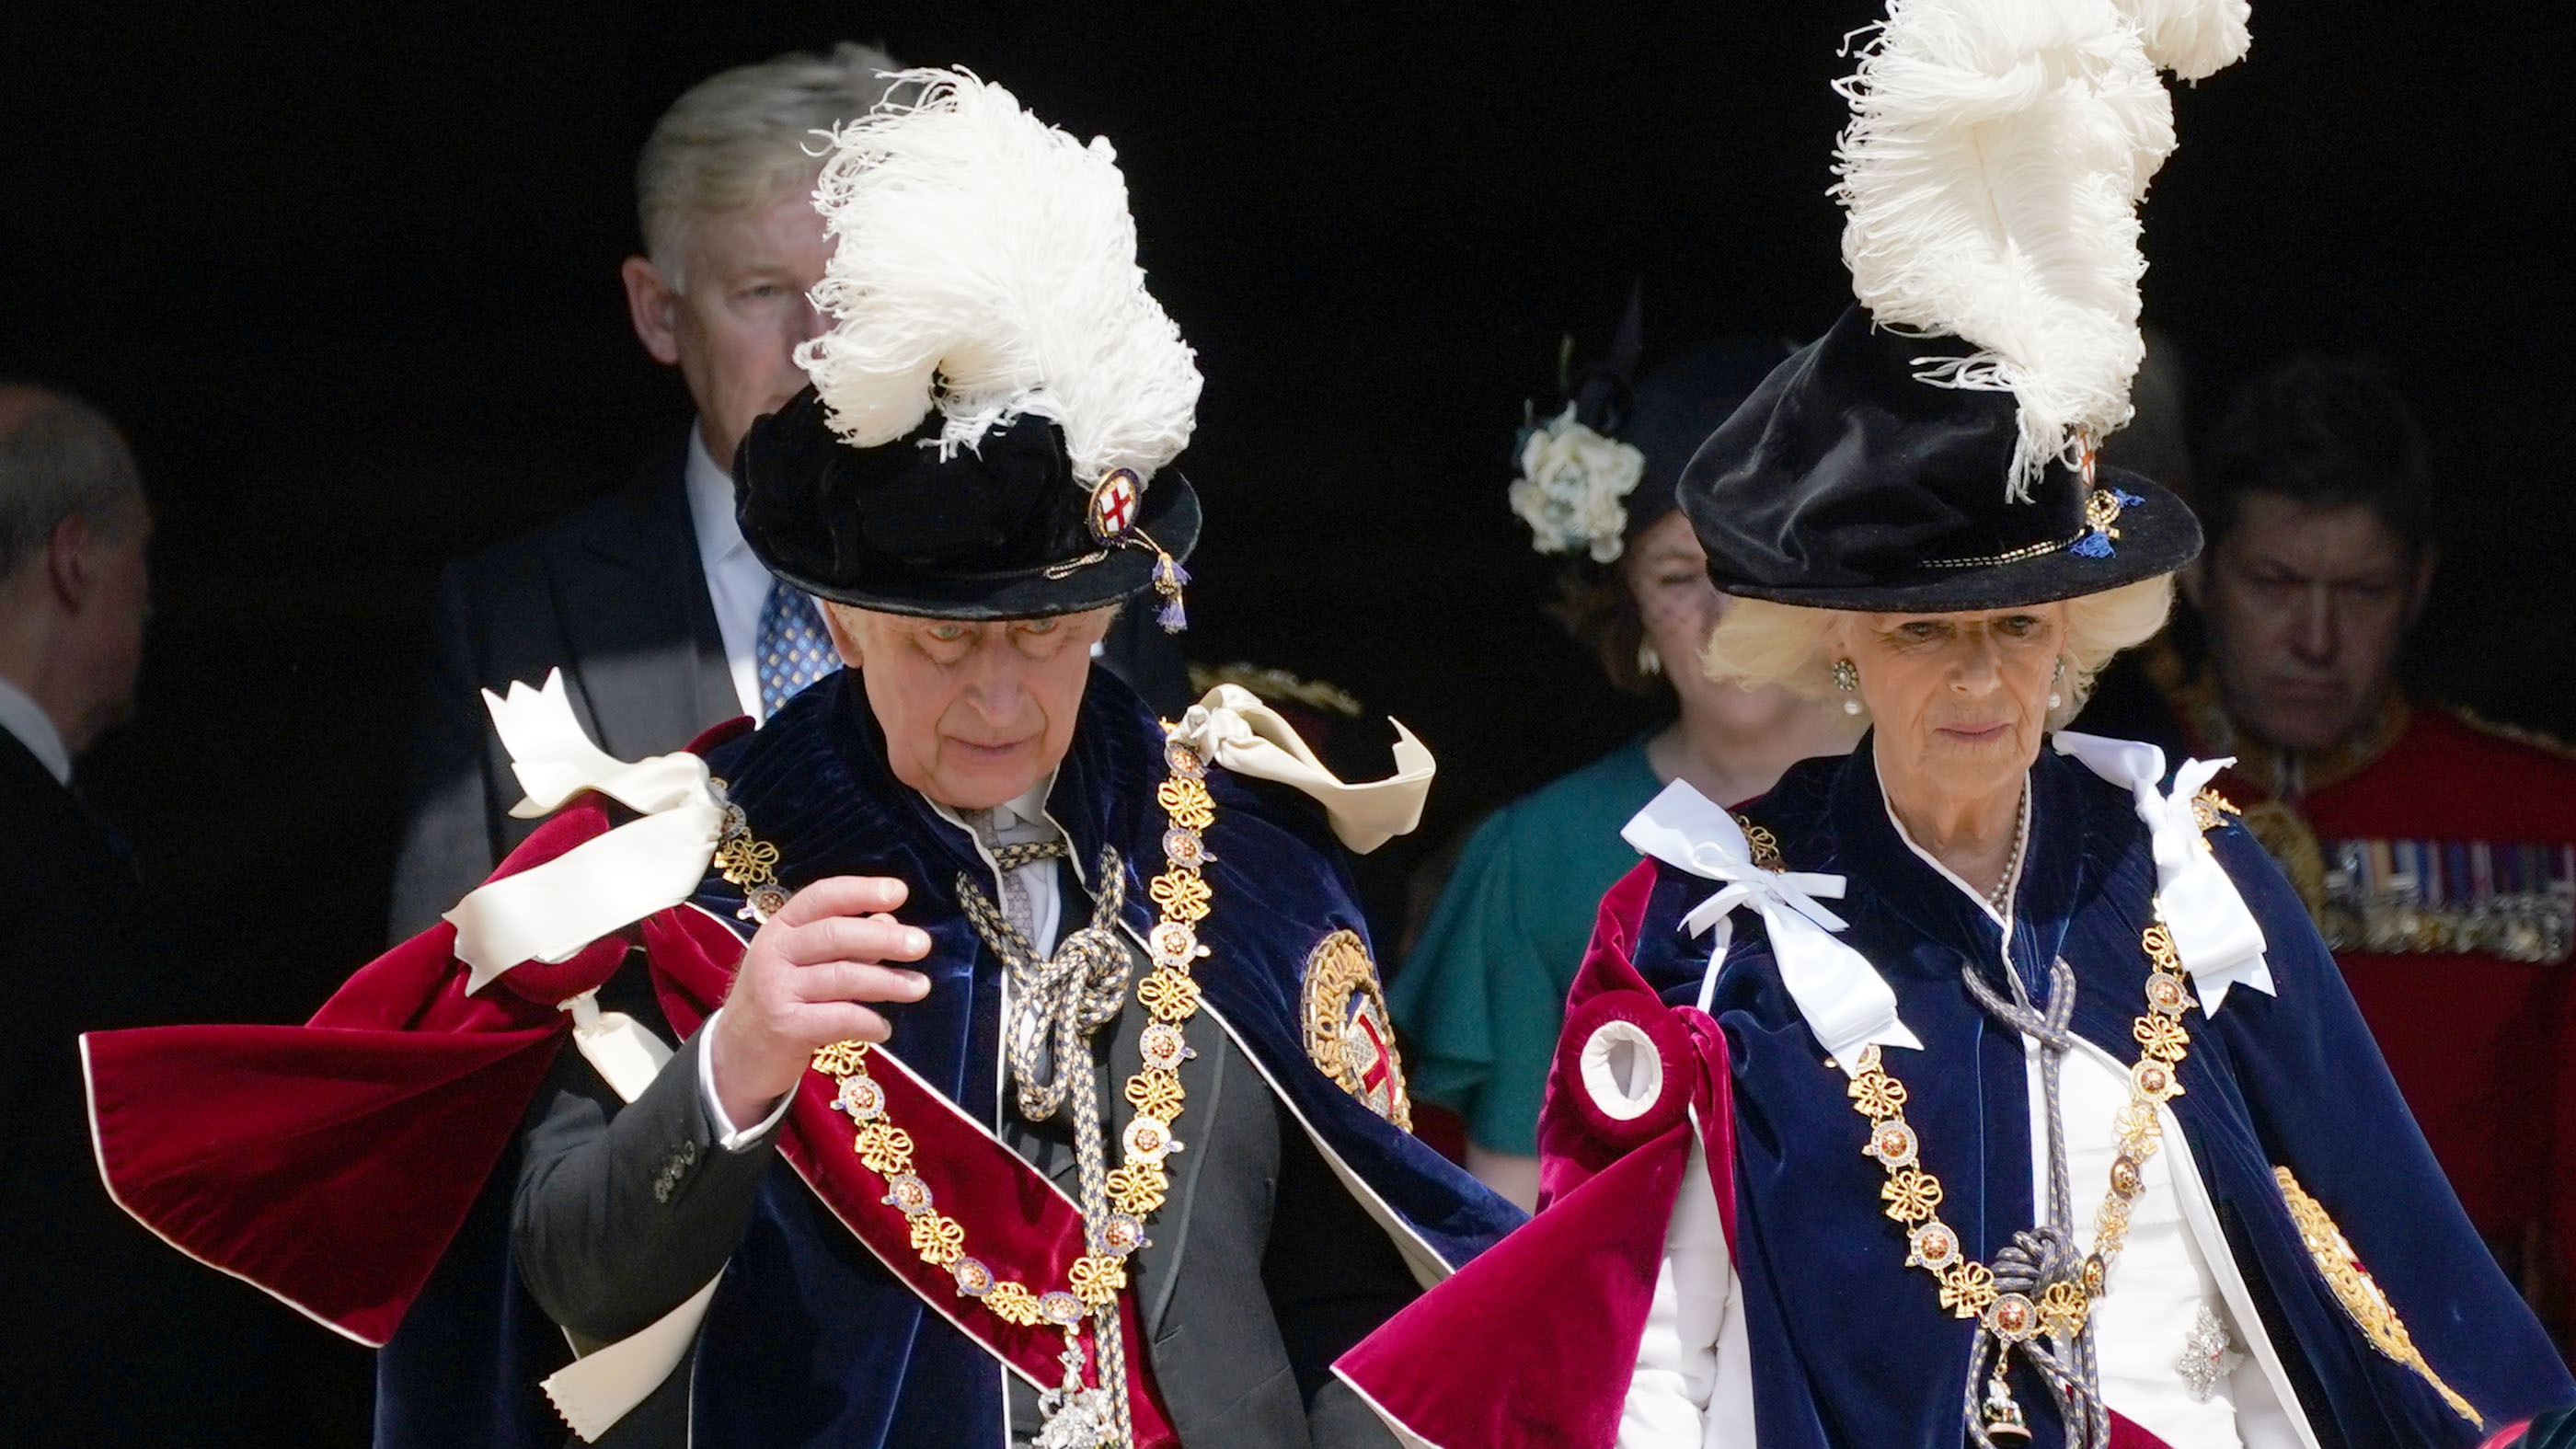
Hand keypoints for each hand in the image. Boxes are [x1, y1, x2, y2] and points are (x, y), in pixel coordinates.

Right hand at [708, 875, 932, 1129]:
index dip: (861, 891)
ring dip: (888, 982)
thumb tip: (890, 922)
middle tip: (922, 945)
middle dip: (883, 939)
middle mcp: (774, 952)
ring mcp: (776, 990)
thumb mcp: (804, 963)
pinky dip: (869, 1022)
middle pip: (835, 934)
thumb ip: (846, 943)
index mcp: (780, 928)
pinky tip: (884, 1028)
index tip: (899, 893)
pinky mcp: (785, 1027)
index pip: (821, 897)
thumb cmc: (781, 999)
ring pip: (843, 977)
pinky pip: (839, 1018)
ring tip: (919, 987)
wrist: (738, 1055)